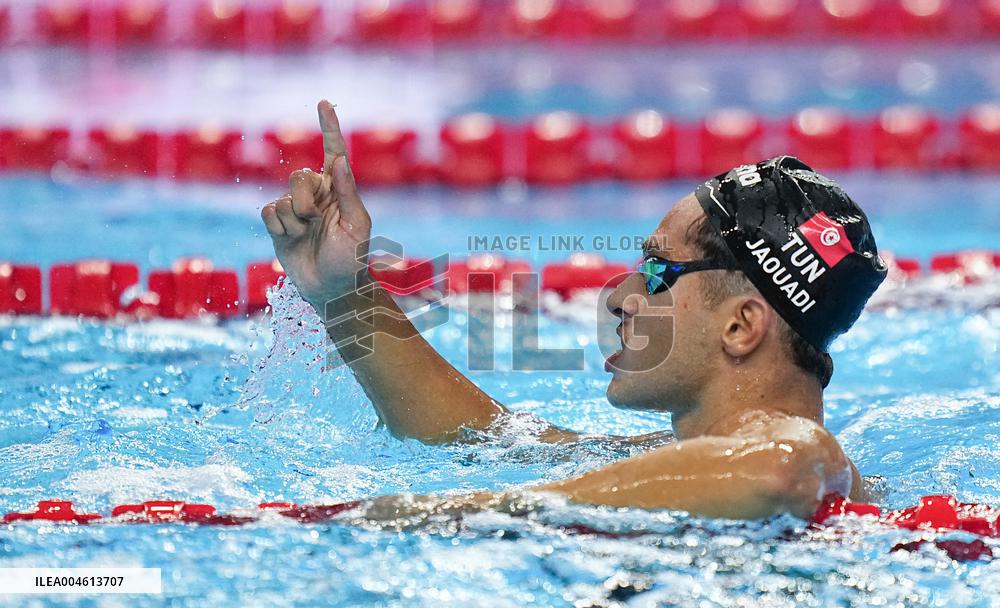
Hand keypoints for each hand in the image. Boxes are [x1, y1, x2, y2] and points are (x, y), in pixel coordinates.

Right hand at [261, 101, 372, 311]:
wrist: (332, 289)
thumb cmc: (352, 259)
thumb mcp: (358, 225)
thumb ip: (347, 192)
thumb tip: (338, 160)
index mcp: (339, 190)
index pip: (333, 152)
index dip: (328, 127)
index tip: (323, 103)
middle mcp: (317, 195)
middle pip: (299, 177)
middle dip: (304, 199)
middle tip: (315, 221)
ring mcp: (296, 210)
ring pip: (284, 198)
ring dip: (295, 220)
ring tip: (307, 236)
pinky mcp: (278, 225)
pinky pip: (269, 212)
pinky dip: (279, 227)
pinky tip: (291, 239)